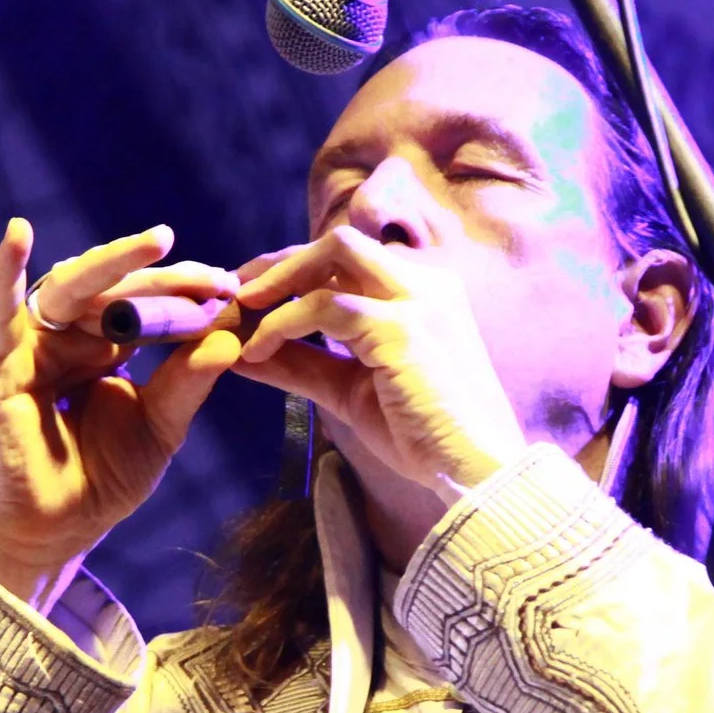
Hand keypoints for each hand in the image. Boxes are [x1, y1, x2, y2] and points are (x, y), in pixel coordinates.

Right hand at [0, 219, 242, 605]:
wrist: (62, 529)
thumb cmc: (106, 478)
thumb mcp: (161, 424)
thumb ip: (188, 380)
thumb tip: (231, 336)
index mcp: (106, 343)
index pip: (146, 301)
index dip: (187, 291)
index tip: (232, 288)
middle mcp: (69, 335)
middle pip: (115, 287)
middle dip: (165, 277)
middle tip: (213, 275)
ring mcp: (32, 346)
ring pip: (71, 288)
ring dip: (111, 262)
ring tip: (155, 245)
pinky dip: (3, 273)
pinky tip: (17, 236)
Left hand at [231, 229, 526, 494]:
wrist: (475, 470)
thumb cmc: (423, 435)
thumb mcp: (350, 390)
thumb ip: (303, 364)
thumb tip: (242, 350)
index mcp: (423, 291)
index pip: (350, 259)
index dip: (296, 270)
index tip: (255, 295)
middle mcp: (425, 282)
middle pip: (339, 242)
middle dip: (281, 261)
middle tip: (237, 291)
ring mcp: (417, 300)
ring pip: (333, 254)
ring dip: (278, 280)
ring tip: (240, 314)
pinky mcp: (402, 327)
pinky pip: (327, 306)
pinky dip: (284, 323)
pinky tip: (259, 350)